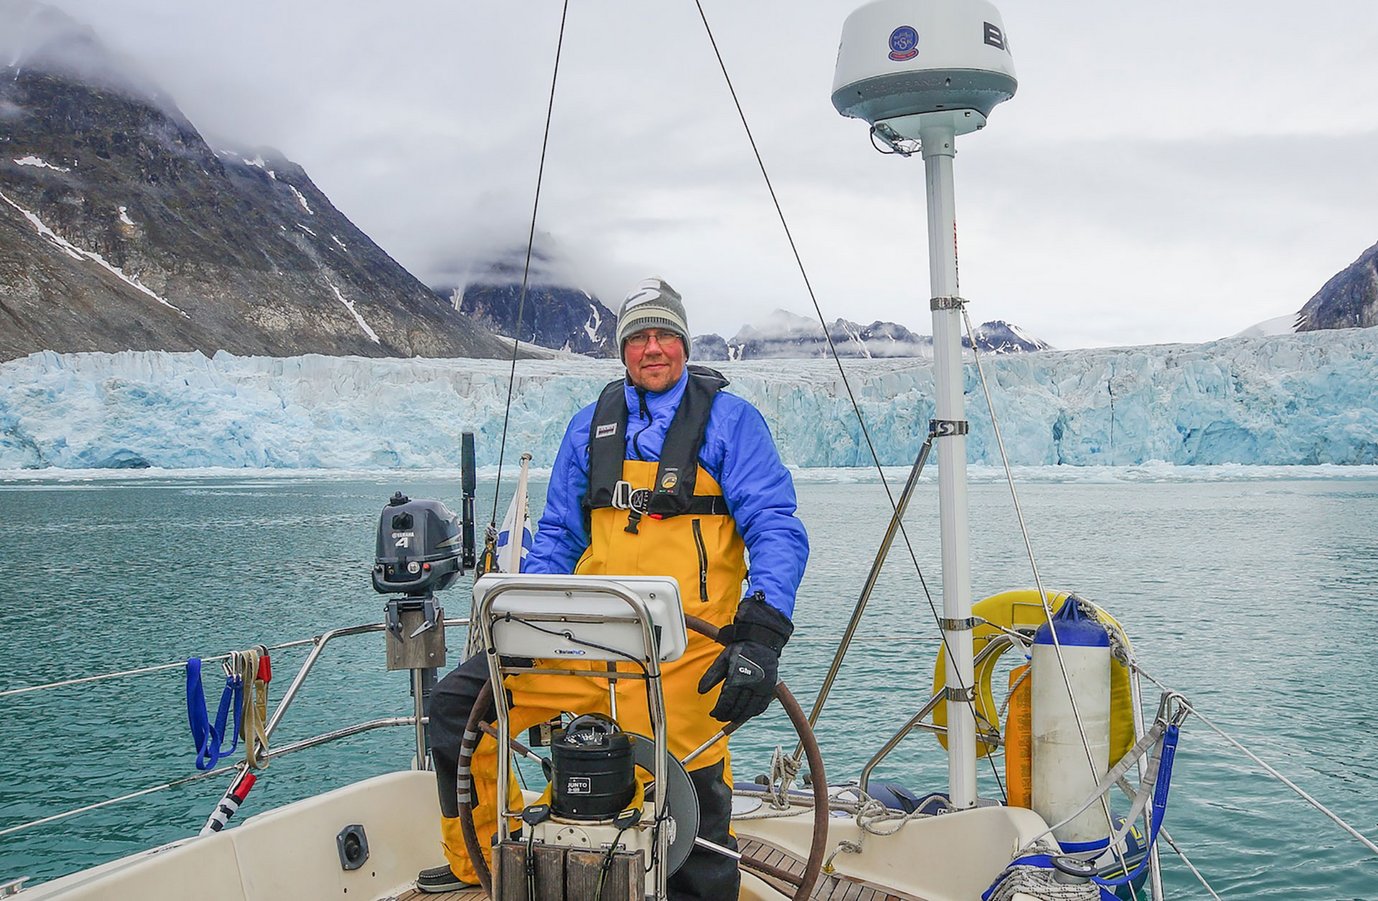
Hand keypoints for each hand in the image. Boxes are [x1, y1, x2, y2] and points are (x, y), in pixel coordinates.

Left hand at [696, 592, 793, 723]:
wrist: (761, 640)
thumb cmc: (740, 649)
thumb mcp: (722, 660)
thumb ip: (710, 676)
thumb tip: (700, 691)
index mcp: (737, 677)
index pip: (726, 702)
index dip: (719, 711)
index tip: (713, 714)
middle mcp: (751, 684)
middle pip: (737, 708)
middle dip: (727, 715)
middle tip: (720, 717)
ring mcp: (762, 687)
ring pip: (749, 710)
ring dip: (739, 717)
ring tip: (731, 719)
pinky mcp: (770, 688)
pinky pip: (762, 706)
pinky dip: (753, 713)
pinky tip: (746, 714)